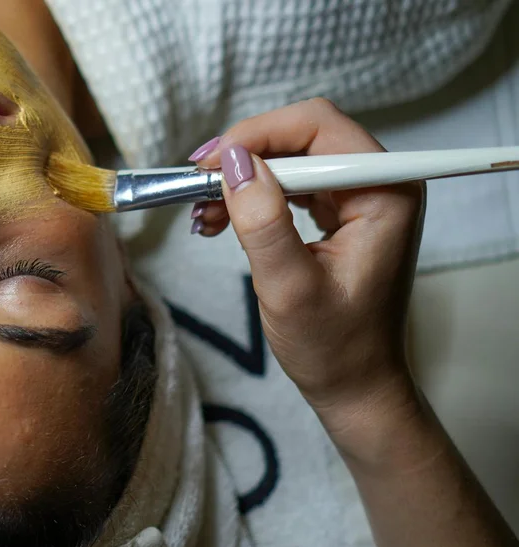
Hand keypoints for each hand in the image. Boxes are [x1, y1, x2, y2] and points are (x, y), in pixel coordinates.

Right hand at [188, 99, 423, 431]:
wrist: (354, 386)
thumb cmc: (333, 347)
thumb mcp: (289, 287)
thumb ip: (263, 221)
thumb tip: (231, 160)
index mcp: (385, 193)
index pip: (318, 127)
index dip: (258, 135)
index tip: (207, 164)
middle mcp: (380, 183)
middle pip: (302, 135)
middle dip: (244, 155)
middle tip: (195, 184)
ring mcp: (360, 196)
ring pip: (291, 157)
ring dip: (242, 177)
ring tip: (202, 212)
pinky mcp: (341, 212)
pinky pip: (290, 183)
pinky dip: (252, 195)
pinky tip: (219, 218)